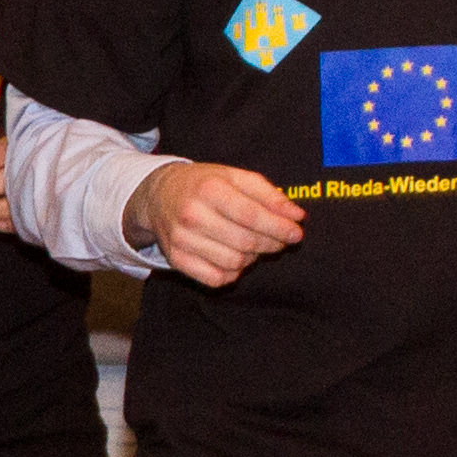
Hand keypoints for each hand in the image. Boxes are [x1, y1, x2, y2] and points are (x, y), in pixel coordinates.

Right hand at [127, 159, 303, 287]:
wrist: (159, 195)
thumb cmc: (204, 184)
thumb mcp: (235, 177)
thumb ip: (268, 194)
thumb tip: (296, 216)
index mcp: (209, 189)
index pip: (252, 216)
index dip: (279, 227)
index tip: (296, 233)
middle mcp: (192, 215)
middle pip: (246, 241)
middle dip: (271, 243)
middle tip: (279, 240)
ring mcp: (181, 240)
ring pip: (234, 262)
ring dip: (252, 258)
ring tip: (253, 246)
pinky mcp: (176, 259)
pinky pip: (216, 279)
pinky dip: (233, 273)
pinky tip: (234, 258)